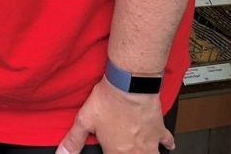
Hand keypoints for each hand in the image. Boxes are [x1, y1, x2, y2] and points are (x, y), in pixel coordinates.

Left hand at [57, 77, 173, 153]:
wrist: (130, 84)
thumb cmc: (110, 100)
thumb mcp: (84, 121)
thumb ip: (72, 141)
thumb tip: (62, 153)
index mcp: (115, 152)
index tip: (111, 153)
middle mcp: (134, 151)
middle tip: (127, 152)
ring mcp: (149, 141)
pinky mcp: (159, 129)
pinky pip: (166, 141)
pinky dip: (168, 145)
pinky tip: (168, 147)